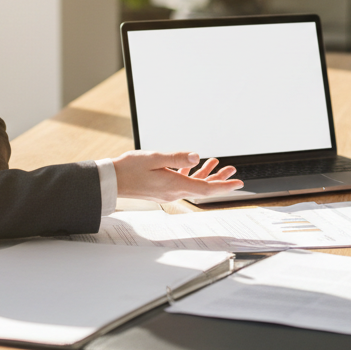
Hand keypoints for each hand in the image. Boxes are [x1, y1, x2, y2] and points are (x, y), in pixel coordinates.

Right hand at [112, 150, 242, 201]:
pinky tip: (195, 165)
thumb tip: (197, 156)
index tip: (238, 184)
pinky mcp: (162, 189)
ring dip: (207, 175)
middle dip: (220, 180)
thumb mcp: (154, 158)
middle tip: (233, 172)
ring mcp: (168, 192)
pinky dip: (192, 174)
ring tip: (219, 164)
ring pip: (194, 185)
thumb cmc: (129, 168)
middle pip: (203, 188)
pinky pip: (183, 183)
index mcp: (174, 186)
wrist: (112, 180)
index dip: (224, 186)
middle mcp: (174, 192)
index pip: (206, 189)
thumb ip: (177, 157)